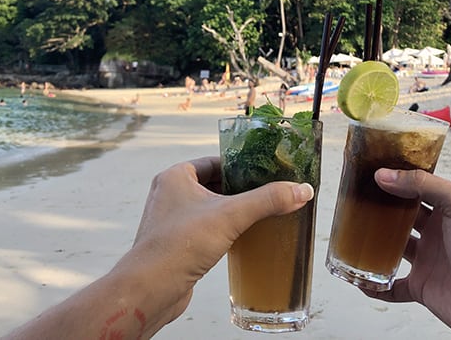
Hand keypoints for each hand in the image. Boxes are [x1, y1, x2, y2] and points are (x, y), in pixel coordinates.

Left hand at [125, 156, 314, 334]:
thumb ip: (267, 200)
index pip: (214, 161)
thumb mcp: (231, 216)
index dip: (240, 165)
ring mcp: (170, 219)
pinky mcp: (175, 243)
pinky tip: (239, 237)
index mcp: (175, 176)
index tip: (263, 170)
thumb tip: (300, 190)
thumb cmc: (178, 246)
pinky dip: (220, 229)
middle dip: (239, 189)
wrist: (151, 288)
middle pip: (213, 184)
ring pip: (208, 207)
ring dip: (230, 210)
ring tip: (257, 213)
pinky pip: (203, 228)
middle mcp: (169, 194)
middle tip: (266, 192)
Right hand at [363, 169, 450, 337]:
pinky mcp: (422, 287)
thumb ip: (422, 185)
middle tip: (355, 203)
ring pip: (393, 250)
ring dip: (374, 245)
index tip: (369, 174)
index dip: (395, 181)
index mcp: (445, 210)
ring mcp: (428, 260)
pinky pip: (394, 286)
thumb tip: (384, 175)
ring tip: (352, 237)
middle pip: (401, 218)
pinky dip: (377, 286)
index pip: (416, 189)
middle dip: (380, 211)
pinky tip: (363, 280)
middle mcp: (435, 233)